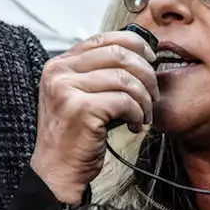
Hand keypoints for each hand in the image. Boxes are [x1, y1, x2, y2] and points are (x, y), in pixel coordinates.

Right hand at [31, 31, 157, 203]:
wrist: (56, 172)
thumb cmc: (74, 136)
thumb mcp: (78, 95)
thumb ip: (97, 72)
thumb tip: (137, 53)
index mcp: (59, 64)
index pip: (104, 38)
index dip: (134, 44)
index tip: (151, 58)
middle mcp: (59, 72)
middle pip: (119, 54)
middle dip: (145, 73)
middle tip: (153, 93)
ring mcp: (68, 89)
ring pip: (125, 79)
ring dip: (144, 98)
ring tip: (144, 114)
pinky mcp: (82, 109)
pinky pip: (125, 101)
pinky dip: (137, 113)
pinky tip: (135, 124)